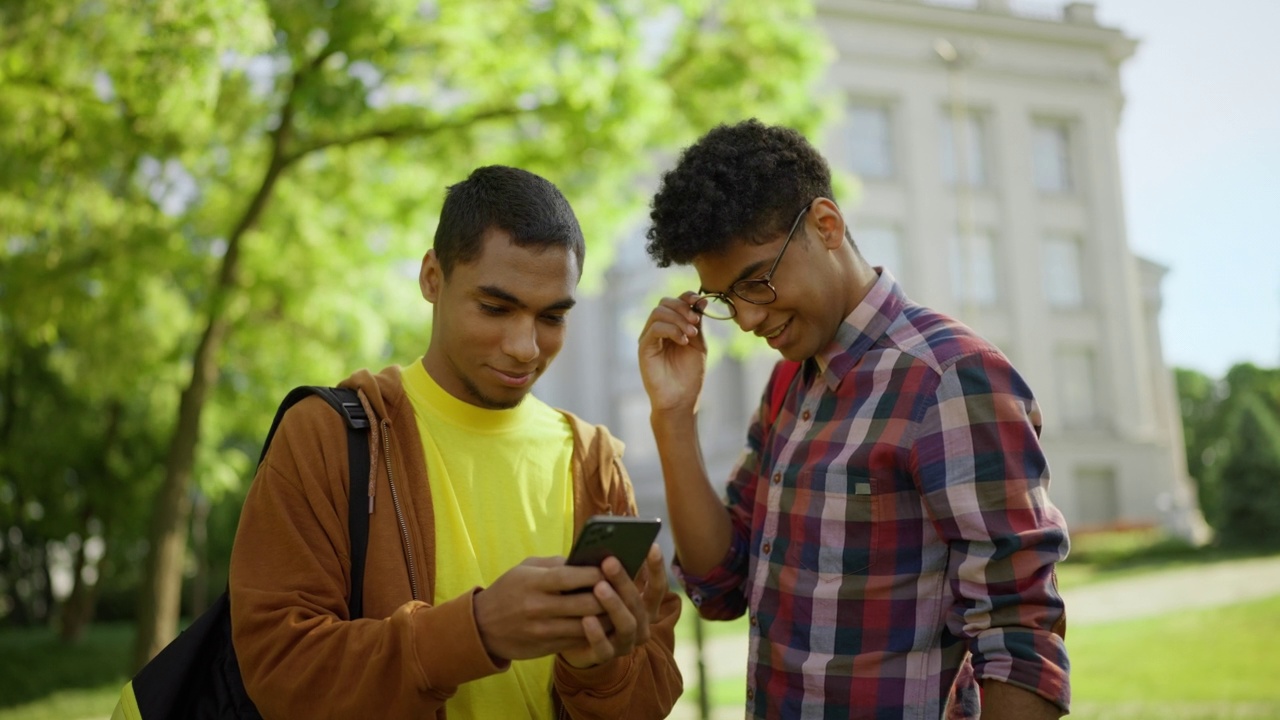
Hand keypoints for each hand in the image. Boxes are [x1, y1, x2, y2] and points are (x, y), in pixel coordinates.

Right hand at [473, 557, 607, 661]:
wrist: (482, 627)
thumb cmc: (509, 590)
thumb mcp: (525, 569)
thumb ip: (555, 564)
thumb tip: (586, 560)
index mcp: (533, 583)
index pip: (570, 577)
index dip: (594, 573)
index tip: (611, 568)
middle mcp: (537, 607)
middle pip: (584, 604)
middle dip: (608, 597)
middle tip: (623, 590)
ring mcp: (542, 630)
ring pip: (585, 626)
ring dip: (606, 617)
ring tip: (619, 607)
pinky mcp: (545, 647)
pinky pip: (577, 640)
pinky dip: (593, 632)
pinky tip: (604, 623)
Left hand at [559, 544, 667, 668]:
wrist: (575, 641)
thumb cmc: (593, 604)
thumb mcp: (605, 586)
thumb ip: (610, 572)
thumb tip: (608, 547)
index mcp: (645, 606)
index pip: (658, 587)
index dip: (656, 568)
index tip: (652, 547)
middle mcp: (641, 625)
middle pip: (639, 603)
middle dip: (624, 581)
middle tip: (610, 561)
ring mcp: (626, 643)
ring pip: (627, 625)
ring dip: (614, 604)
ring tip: (599, 587)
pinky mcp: (606, 657)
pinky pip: (604, 648)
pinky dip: (596, 633)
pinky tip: (586, 618)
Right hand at [638, 293, 707, 414]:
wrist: (681, 400)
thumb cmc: (689, 375)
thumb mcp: (699, 344)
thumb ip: (697, 323)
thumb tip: (701, 300)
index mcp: (671, 327)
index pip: (674, 302)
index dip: (686, 297)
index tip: (700, 302)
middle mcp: (658, 330)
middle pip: (664, 303)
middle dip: (682, 308)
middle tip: (695, 322)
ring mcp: (649, 338)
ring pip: (658, 312)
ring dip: (678, 319)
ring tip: (691, 335)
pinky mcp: (644, 348)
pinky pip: (655, 328)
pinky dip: (671, 330)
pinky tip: (683, 341)